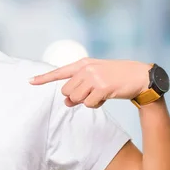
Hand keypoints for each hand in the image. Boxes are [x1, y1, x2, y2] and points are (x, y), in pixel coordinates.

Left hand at [29, 58, 151, 108]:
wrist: (140, 77)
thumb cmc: (116, 78)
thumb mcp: (96, 79)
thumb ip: (79, 88)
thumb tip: (66, 102)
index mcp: (83, 64)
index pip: (59, 72)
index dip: (43, 78)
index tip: (29, 81)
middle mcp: (86, 69)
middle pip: (67, 91)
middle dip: (77, 97)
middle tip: (92, 94)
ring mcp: (93, 77)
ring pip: (76, 99)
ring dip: (87, 101)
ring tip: (101, 93)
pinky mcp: (101, 87)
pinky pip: (89, 104)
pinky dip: (97, 104)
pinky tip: (106, 97)